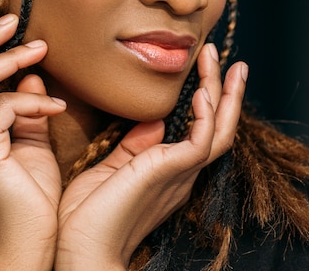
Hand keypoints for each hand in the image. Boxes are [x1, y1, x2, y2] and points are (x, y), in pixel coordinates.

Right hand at [0, 14, 65, 270]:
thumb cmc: (33, 199)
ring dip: (10, 59)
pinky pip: (3, 107)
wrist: (30, 242)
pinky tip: (59, 108)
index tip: (14, 32)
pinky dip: (33, 101)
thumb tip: (33, 79)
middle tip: (15, 20)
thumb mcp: (31, 146)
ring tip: (42, 51)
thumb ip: (28, 113)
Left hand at [55, 43, 247, 269]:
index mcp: (168, 172)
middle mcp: (181, 173)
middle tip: (227, 58)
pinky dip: (206, 115)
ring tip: (216, 58)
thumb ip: (131, 148)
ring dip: (222, 92)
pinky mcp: (171, 174)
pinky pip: (201, 140)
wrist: (81, 251)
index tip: (205, 74)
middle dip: (226, 92)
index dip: (208, 103)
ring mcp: (180, 174)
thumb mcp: (109, 171)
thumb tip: (154, 121)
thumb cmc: (86, 218)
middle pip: (219, 128)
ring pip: (219, 130)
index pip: (199, 133)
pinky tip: (201, 93)